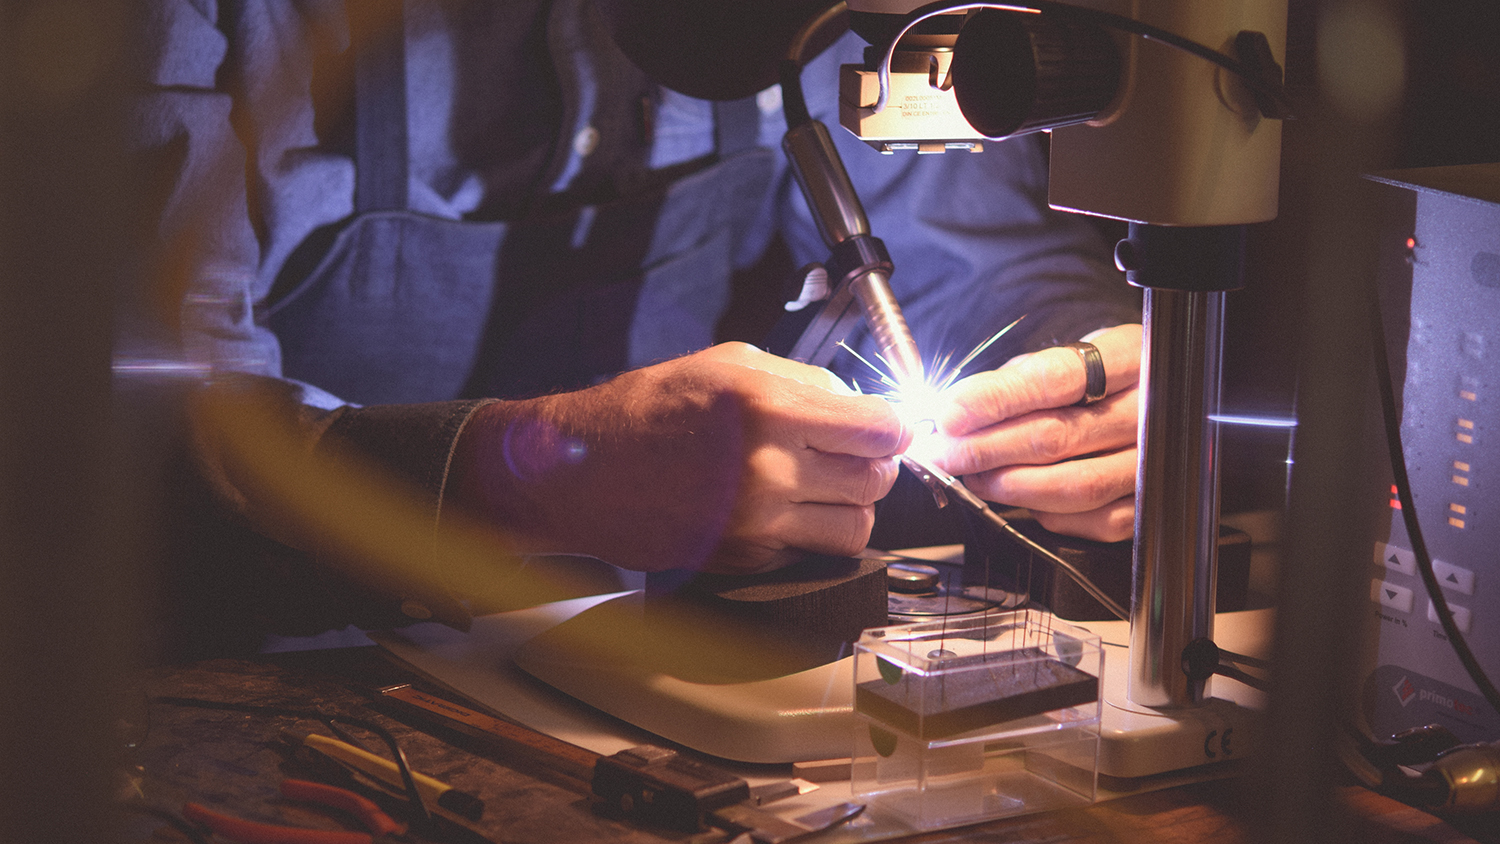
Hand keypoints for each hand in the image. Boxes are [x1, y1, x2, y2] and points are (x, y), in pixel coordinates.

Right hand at [452, 343, 909, 573]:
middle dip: (870, 463)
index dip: (893, 427)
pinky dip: (808, 532)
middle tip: (844, 452)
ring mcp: (758, 523)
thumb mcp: (729, 363)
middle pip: (877, 480)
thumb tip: (861, 406)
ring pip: (856, 528)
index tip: (884, 427)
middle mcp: (769, 471)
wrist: (580, 471)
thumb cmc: (650, 407)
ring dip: (848, 506)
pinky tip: (778, 507)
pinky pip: (811, 551)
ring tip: (817, 485)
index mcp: (769, 409)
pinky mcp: (746, 559)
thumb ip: (804, 381)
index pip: (883, 430)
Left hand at [926, 323, 1141, 541]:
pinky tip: (1017, 495)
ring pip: (1075, 485)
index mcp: (1133, 356)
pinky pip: (1093, 519)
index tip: (949, 414)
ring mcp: (1156, 459)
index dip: (996, 399)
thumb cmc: (1099, 378)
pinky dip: (1045, 512)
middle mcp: (1153, 409)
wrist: (1153, 400)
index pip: (1058, 378)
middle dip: (986, 448)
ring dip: (1008, 485)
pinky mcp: (1150, 503)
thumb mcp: (1063, 359)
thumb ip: (1014, 382)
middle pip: (1059, 435)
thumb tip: (954, 411)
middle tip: (944, 452)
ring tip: (972, 475)